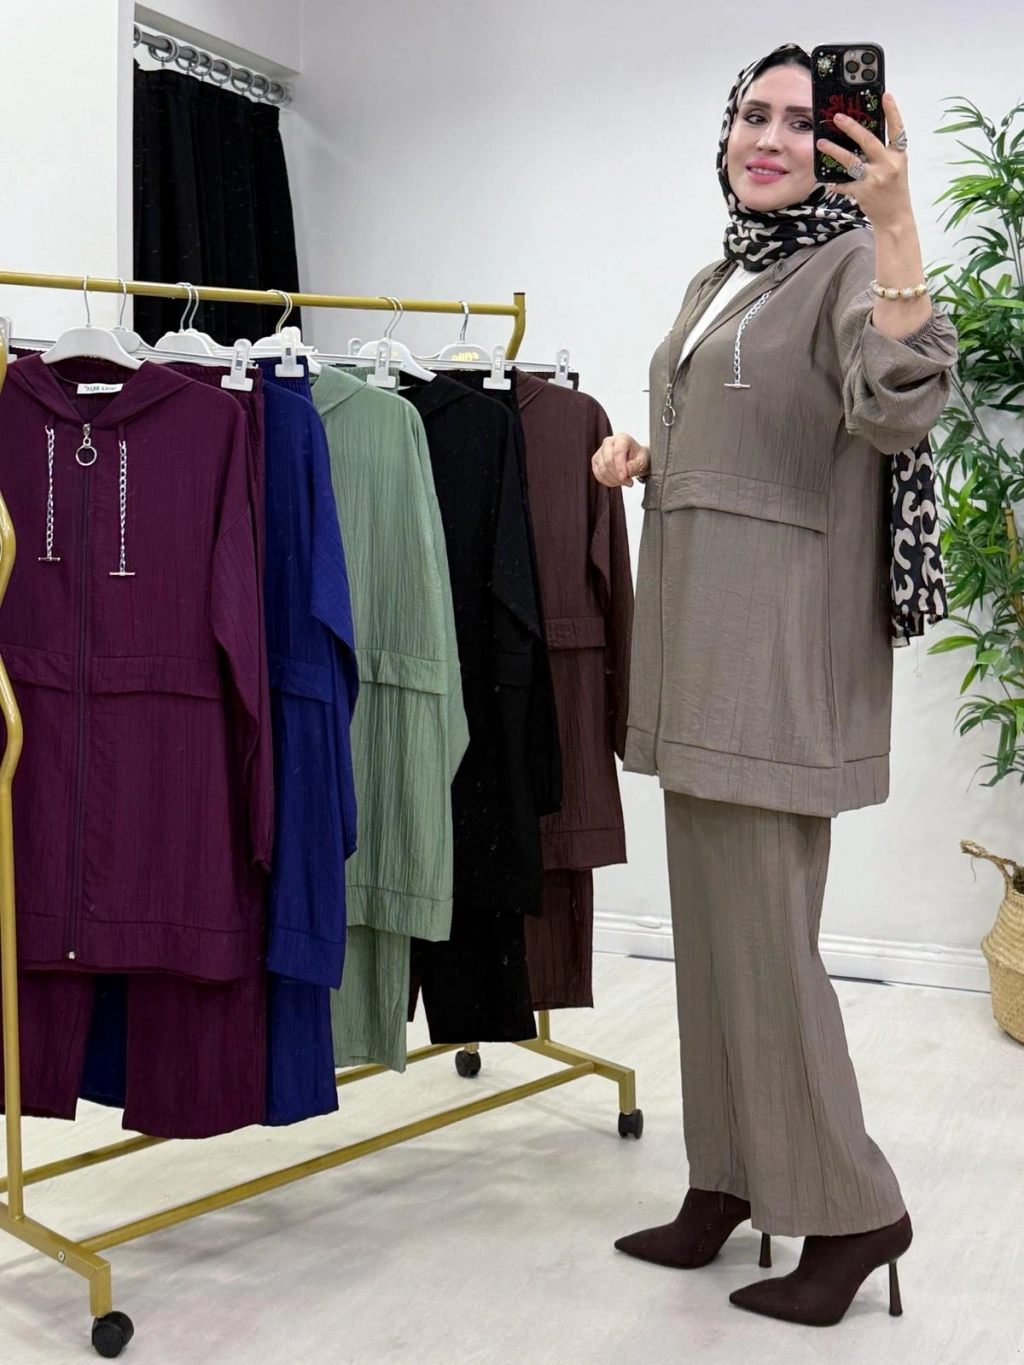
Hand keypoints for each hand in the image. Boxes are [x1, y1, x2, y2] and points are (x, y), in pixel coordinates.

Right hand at [592, 432, 649, 487]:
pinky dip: (608, 482)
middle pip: (608, 461)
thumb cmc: (639, 457)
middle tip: (629, 482)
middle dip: (617, 476)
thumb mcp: (643, 461)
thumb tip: (627, 471)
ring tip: (625, 481)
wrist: (635, 459)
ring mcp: (600, 452)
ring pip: (602, 470)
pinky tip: (617, 482)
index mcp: (622, 438)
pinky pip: (598, 475)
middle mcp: (608, 442)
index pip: (618, 452)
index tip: (624, 477)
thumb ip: (635, 466)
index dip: (620, 466)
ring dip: (614, 480)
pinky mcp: (595, 462)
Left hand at [816, 92, 914, 233]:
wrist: (896, 218)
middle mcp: (888, 164)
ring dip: (834, 151)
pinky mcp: (863, 192)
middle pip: (868, 140)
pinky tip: (828, 180)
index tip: (885, 95)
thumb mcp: (895, 167)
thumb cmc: (894, 190)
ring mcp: (875, 178)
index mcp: (899, 155)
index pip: (897, 129)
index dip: (892, 111)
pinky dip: (836, 182)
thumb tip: (862, 135)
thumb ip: (883, 152)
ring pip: (851, 161)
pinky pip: (844, 184)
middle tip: (837, 117)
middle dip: (851, 127)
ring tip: (821, 143)